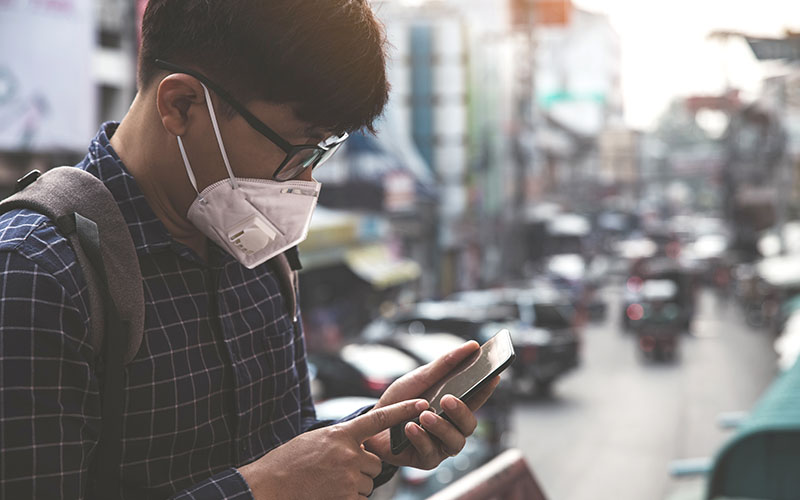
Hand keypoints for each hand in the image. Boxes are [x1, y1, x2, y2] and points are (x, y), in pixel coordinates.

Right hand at [238, 398, 427, 499]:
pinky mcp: (345, 497)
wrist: (267, 485)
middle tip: (334, 471)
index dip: (402, 410)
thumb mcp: (315, 440)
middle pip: (374, 462)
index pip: (378, 418)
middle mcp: (349, 453)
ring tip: (326, 483)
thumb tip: (358, 444)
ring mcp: (348, 476)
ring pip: (367, 482)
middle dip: (360, 469)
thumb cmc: (287, 462)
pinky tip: (328, 493)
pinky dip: (348, 498)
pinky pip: (360, 499)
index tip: (422, 403)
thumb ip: (340, 439)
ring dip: (353, 485)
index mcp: (341, 433)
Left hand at [364, 341, 500, 469]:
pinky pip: (430, 453)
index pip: (476, 399)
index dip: (486, 389)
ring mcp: (440, 445)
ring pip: (455, 442)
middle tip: (448, 399)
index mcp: (453, 407)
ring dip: (441, 427)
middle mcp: (452, 428)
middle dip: (461, 412)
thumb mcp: (420, 378)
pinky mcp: (425, 460)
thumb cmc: (399, 400)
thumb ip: (445, 364)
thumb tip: (472, 346)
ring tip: (425, 415)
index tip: (493, 376)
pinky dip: (420, 438)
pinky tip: (410, 427)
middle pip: (469, 425)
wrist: (371, 423)